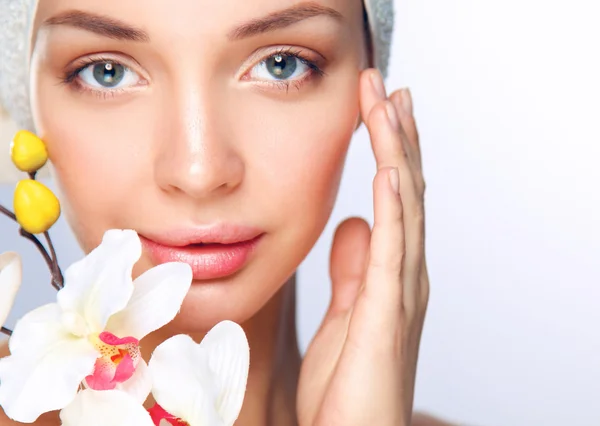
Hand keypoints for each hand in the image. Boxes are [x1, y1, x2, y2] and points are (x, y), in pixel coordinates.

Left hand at [297, 69, 428, 425]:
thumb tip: (356, 223)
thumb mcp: (344, 314)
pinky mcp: (386, 313)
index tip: (380, 110)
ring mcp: (400, 292)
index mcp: (390, 273)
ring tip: (392, 106)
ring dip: (399, 155)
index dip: (391, 152)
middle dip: (398, 137)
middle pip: (407, 192)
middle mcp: (404, 274)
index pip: (396, 199)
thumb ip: (353, 268)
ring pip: (405, 209)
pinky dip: (396, 209)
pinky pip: (392, 252)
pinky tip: (392, 172)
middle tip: (390, 88)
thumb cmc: (348, 386)